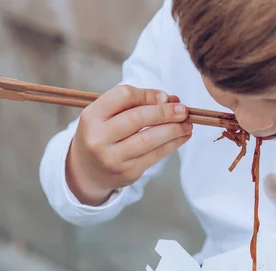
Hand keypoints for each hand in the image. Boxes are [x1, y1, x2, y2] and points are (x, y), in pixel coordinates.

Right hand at [66, 85, 191, 204]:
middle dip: (165, 112)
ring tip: (188, 124)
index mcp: (91, 116)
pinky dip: (173, 144)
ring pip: (149, 139)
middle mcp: (99, 137)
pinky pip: (156, 155)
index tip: (166, 96)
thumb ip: (135, 104)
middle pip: (137, 118)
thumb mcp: (106, 115)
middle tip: (184, 110)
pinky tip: (183, 136)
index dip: (148, 94)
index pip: (123, 96)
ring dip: (174, 130)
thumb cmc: (104, 135)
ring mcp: (113, 157)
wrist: (88, 171)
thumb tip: (171, 99)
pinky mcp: (128, 172)